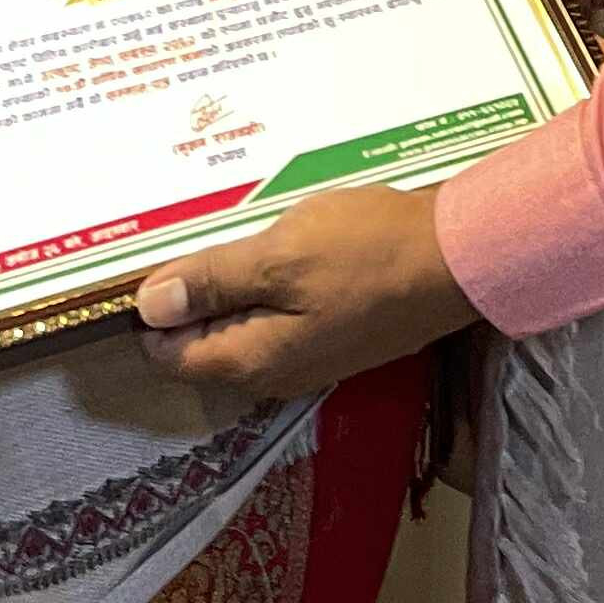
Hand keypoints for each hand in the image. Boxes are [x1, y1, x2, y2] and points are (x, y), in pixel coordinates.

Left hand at [135, 186, 467, 399]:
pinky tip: (274, 241)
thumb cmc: (367, 251)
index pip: (166, 352)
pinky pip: (271, 316)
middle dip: (188, 290)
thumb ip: (213, 282)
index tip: (148, 252)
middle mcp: (271, 375)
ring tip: (235, 226)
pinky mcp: (328, 338)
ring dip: (228, 281)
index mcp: (250, 361)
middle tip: (193, 227)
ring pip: (237, 324)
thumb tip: (147, 307)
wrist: (456, 261)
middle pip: (200, 340)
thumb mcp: (281, 254)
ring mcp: (303, 359)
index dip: (150, 306)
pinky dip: (262, 282)